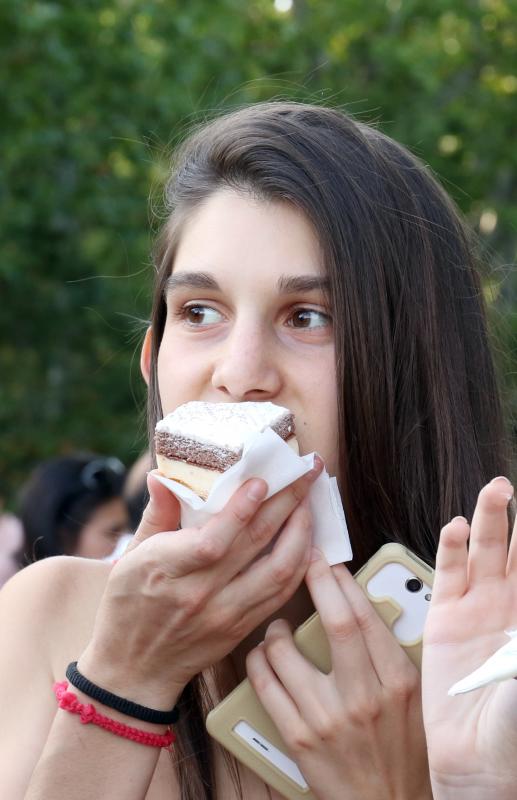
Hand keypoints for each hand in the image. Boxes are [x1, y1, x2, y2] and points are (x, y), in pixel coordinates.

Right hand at [78, 459, 322, 707]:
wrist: (134, 671)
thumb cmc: (128, 606)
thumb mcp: (131, 557)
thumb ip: (156, 515)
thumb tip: (164, 476)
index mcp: (165, 569)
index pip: (212, 539)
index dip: (241, 510)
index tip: (262, 482)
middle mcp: (199, 593)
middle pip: (253, 544)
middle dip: (285, 503)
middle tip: (305, 472)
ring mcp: (225, 613)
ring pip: (278, 570)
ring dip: (301, 532)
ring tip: (309, 501)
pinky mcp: (241, 628)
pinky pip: (281, 594)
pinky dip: (300, 564)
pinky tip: (308, 540)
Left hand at [246, 551, 430, 799]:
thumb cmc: (404, 750)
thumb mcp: (413, 698)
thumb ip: (391, 653)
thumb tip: (362, 604)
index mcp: (397, 682)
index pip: (367, 617)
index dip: (343, 582)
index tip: (329, 563)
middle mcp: (364, 697)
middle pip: (335, 623)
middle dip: (316, 582)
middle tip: (303, 563)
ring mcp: (328, 718)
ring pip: (288, 652)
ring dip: (276, 629)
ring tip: (277, 626)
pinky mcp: (299, 738)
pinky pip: (266, 687)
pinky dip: (258, 662)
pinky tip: (262, 655)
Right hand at [423, 477, 516, 798]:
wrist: (475, 763)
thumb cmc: (514, 734)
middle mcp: (509, 606)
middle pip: (515, 551)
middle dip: (516, 520)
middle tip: (512, 485)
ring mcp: (477, 609)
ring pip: (485, 552)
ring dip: (489, 521)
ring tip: (497, 491)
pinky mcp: (445, 618)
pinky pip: (449, 575)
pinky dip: (451, 550)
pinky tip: (456, 528)